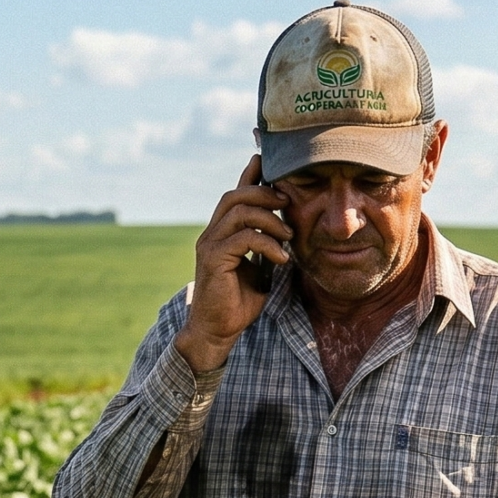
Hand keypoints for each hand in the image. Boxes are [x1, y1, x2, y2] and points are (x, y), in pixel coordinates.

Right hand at [177, 155, 289, 373]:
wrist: (218, 330)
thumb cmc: (238, 301)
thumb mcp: (259, 268)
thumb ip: (265, 246)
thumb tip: (286, 230)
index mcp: (222, 232)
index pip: (235, 194)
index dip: (251, 176)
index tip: (271, 166)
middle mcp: (211, 233)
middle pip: (235, 195)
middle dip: (265, 193)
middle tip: (288, 204)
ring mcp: (209, 245)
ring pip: (239, 211)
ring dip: (270, 220)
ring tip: (288, 236)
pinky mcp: (213, 259)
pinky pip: (243, 238)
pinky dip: (267, 244)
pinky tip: (282, 258)